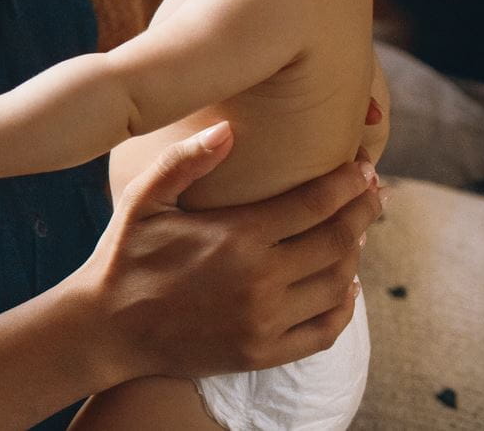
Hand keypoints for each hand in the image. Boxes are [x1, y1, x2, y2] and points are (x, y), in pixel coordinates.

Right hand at [81, 122, 383, 381]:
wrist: (108, 328)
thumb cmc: (126, 254)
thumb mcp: (145, 197)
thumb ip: (185, 160)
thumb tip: (229, 130)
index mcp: (237, 236)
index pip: (314, 203)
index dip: (347, 182)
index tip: (364, 166)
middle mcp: (259, 280)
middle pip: (337, 241)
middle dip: (364, 211)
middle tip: (375, 192)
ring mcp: (264, 321)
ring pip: (337, 285)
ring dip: (356, 255)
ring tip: (357, 232)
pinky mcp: (262, 352)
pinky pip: (323, 331)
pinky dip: (344, 307)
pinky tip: (345, 287)